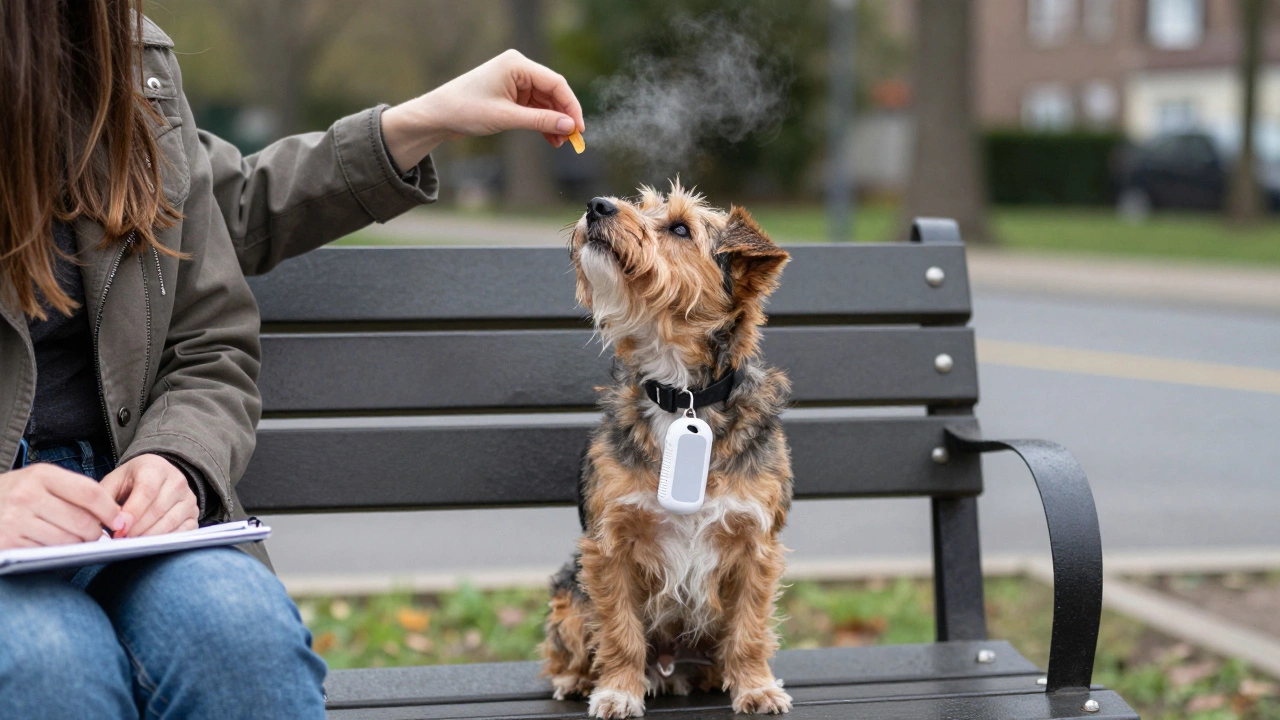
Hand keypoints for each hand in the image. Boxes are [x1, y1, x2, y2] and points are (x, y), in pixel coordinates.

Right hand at [0, 464, 123, 548]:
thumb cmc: (14, 495)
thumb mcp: (39, 481)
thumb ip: (72, 491)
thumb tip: (112, 515)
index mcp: (41, 475)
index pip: (90, 493)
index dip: (110, 509)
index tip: (119, 520)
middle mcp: (27, 495)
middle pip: (82, 521)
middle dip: (96, 533)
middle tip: (96, 536)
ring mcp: (15, 519)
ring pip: (67, 540)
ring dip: (77, 546)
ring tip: (74, 541)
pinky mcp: (7, 541)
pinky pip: (46, 552)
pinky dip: (55, 553)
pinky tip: (51, 547)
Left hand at [100, 454, 197, 537]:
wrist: (158, 476)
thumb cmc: (133, 480)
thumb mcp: (115, 481)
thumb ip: (106, 498)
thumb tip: (106, 522)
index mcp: (155, 468)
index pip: (147, 491)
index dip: (133, 512)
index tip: (119, 529)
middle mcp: (177, 481)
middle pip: (158, 509)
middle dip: (137, 529)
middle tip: (121, 539)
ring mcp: (188, 498)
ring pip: (170, 522)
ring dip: (149, 536)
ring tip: (133, 542)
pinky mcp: (194, 514)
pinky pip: (183, 531)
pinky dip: (165, 540)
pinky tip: (151, 542)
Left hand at [381, 49, 584, 170]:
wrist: (437, 116)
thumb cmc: (465, 110)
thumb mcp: (506, 118)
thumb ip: (540, 121)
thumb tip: (570, 126)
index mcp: (517, 64)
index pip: (555, 83)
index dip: (571, 106)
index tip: (580, 128)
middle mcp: (518, 69)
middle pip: (553, 92)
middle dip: (563, 116)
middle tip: (574, 139)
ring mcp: (515, 82)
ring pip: (545, 102)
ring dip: (554, 122)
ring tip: (561, 143)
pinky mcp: (511, 95)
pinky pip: (534, 108)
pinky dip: (542, 123)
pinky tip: (551, 139)